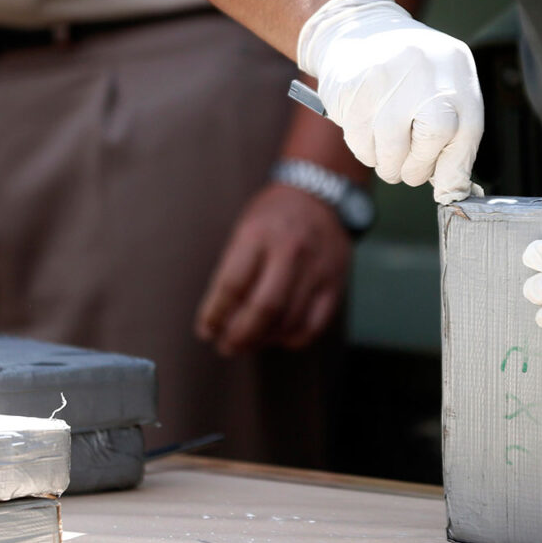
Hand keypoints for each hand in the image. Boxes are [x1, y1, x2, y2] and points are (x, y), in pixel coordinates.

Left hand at [197, 184, 351, 355]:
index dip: (215, 315)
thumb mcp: (245, 229)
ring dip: (263, 341)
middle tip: (227, 346)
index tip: (206, 330)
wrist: (321, 196)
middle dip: (240, 336)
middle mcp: (290, 252)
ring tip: (248, 344)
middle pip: (264, 308)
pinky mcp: (335, 284)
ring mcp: (316, 269)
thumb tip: (218, 319)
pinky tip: (278, 337)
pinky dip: (292, 338)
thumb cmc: (274, 216)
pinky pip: (314, 325)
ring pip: (288, 321)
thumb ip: (233, 270)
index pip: (233, 285)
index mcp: (259, 235)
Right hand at [297, 0, 482, 203]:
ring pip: (391, 149)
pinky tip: (369, 133)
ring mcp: (386, 75)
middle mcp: (424, 65)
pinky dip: (366, 152)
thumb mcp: (442, 87)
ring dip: (389, 165)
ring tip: (388, 151)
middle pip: (434, 136)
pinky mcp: (352, 88)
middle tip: (410, 170)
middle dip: (419, 167)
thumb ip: (453, 134)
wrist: (360, 29)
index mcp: (455, 67)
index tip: (446, 186)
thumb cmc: (409, 73)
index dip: (455, 167)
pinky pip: (360, 143)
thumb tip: (451, 188)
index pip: (467, 129)